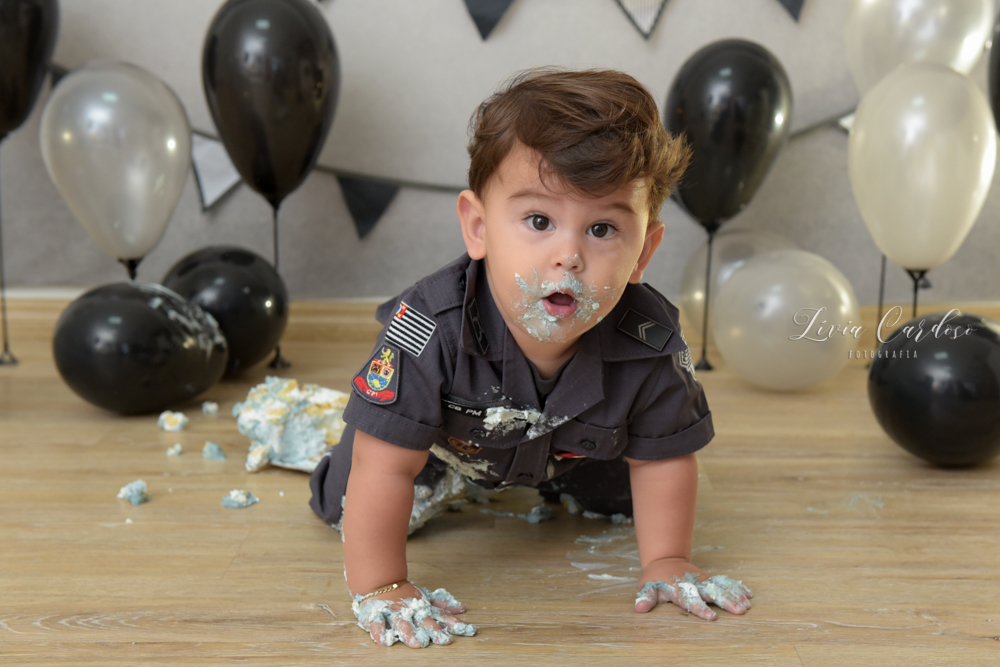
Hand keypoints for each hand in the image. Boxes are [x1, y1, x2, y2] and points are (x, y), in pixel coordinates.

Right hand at [351, 582, 476, 647]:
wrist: (379, 582)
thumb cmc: (405, 594)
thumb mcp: (426, 598)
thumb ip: (443, 605)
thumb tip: (462, 608)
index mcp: (422, 608)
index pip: (441, 616)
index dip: (453, 623)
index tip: (468, 630)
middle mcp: (410, 611)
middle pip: (423, 621)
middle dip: (433, 630)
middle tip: (443, 640)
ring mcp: (392, 613)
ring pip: (401, 623)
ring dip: (409, 633)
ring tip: (416, 643)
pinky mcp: (375, 615)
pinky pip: (376, 624)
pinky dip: (379, 632)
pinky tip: (384, 641)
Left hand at [634, 559, 751, 620]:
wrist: (665, 559)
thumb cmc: (655, 578)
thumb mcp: (647, 587)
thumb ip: (645, 597)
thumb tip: (639, 607)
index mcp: (679, 589)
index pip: (691, 601)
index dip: (701, 609)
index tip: (712, 618)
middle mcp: (694, 584)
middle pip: (711, 593)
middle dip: (725, 601)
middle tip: (739, 611)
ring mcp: (703, 579)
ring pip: (721, 587)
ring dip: (734, 595)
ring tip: (747, 605)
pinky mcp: (709, 578)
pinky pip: (724, 582)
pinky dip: (736, 587)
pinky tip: (748, 594)